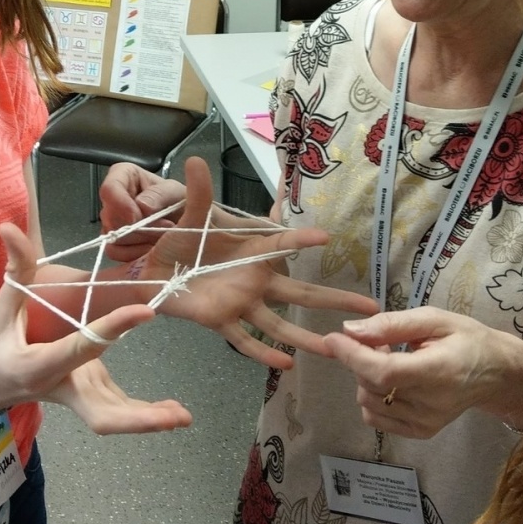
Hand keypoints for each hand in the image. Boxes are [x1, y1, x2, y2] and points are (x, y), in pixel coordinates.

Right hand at [0, 222, 192, 434]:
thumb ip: (16, 268)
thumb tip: (10, 227)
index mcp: (40, 364)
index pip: (84, 345)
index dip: (114, 328)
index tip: (146, 310)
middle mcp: (62, 387)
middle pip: (102, 415)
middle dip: (138, 419)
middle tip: (177, 415)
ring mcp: (75, 396)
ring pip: (112, 418)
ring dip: (147, 420)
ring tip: (183, 416)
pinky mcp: (84, 395)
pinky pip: (114, 410)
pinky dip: (142, 415)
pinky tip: (174, 412)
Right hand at [97, 163, 187, 261]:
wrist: (190, 233)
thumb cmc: (183, 207)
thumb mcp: (178, 195)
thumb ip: (162, 194)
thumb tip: (141, 204)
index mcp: (126, 177)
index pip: (109, 188)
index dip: (119, 203)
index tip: (136, 217)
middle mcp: (117, 199)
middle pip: (109, 214)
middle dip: (137, 225)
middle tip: (165, 226)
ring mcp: (114, 222)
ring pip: (112, 234)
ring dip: (141, 239)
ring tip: (163, 237)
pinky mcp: (116, 243)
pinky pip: (114, 250)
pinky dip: (135, 252)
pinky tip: (152, 249)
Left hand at [140, 158, 377, 369]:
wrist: (152, 270)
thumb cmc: (178, 242)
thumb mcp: (189, 216)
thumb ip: (197, 192)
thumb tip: (196, 159)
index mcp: (251, 251)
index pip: (283, 244)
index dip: (302, 239)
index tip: (327, 237)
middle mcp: (254, 280)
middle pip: (300, 294)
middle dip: (335, 300)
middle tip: (370, 307)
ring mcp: (241, 303)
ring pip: (279, 324)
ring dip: (306, 337)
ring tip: (334, 348)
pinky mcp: (220, 320)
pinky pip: (245, 339)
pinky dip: (263, 352)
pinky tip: (286, 364)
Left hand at [324, 306, 522, 438]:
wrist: (496, 373)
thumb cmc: (466, 339)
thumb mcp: (434, 319)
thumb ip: (392, 324)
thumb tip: (350, 330)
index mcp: (438, 371)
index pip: (384, 372)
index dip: (352, 356)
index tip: (333, 338)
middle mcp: (431, 404)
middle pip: (371, 386)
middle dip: (361, 359)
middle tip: (381, 342)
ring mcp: (426, 423)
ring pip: (369, 402)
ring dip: (367, 378)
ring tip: (393, 360)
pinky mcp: (421, 432)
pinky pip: (376, 418)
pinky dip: (374, 397)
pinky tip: (393, 382)